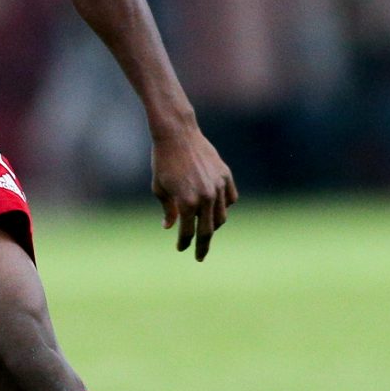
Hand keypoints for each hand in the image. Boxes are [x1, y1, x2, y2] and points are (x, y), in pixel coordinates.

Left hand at [152, 123, 237, 261]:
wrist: (177, 134)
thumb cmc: (163, 161)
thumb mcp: (159, 188)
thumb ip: (168, 210)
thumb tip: (170, 227)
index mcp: (187, 202)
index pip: (188, 232)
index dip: (184, 243)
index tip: (181, 249)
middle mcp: (205, 197)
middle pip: (207, 231)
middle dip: (202, 246)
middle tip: (200, 256)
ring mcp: (218, 186)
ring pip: (221, 216)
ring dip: (213, 226)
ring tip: (206, 230)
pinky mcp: (225, 175)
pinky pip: (230, 198)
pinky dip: (224, 206)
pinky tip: (216, 209)